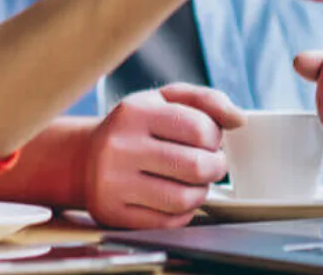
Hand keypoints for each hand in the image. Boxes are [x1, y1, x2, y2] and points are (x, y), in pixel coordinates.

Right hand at [84, 84, 242, 229]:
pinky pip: (168, 223)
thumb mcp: (163, 99)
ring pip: (184, 199)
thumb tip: (238, 119)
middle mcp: (119, 146)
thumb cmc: (134, 127)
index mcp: (134, 112)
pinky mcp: (113, 213)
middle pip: (196, 166)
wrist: (84, 158)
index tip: (209, 139)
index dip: (215, 137)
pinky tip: (174, 197)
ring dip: (200, 192)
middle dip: (215, 167)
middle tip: (210, 163)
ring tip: (193, 181)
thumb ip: (205, 100)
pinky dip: (182, 213)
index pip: (199, 128)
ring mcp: (113, 182)